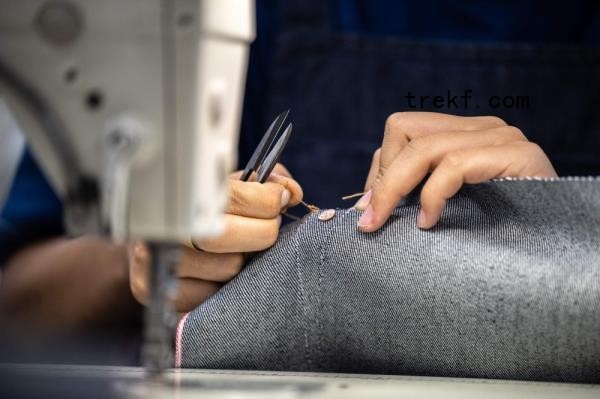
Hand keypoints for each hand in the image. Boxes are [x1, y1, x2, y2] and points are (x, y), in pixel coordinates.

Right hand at [128, 164, 302, 312]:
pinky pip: (207, 295)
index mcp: (182, 190)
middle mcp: (164, 223)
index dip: (266, 200)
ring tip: (238, 251)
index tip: (279, 199)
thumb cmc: (204, 210)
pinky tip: (217, 273)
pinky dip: (220, 287)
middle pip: (228, 236)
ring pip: (225, 268)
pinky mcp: (150, 288)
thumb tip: (292, 192)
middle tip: (266, 227)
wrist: (151, 237)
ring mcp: (155, 257)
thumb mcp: (233, 187)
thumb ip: (267, 182)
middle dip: (261, 233)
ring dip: (242, 262)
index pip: (233, 197)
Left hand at [355, 112, 556, 230]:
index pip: (402, 131)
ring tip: (389, 224)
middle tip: (369, 222)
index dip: (379, 171)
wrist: (552, 253)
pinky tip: (429, 223)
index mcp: (460, 135)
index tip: (369, 211)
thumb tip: (362, 205)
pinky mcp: (519, 154)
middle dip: (380, 178)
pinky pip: (454, 165)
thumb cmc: (493, 235)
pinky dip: (431, 196)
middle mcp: (480, 128)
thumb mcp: (442, 211)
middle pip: (405, 129)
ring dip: (394, 190)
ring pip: (424, 147)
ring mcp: (501, 137)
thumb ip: (411, 196)